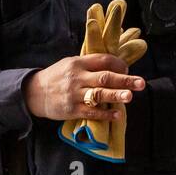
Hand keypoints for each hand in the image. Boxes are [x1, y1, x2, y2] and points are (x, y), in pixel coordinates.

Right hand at [22, 53, 143, 122]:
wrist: (34, 93)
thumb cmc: (57, 77)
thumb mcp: (71, 63)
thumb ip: (91, 64)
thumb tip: (117, 65)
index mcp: (78, 63)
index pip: (103, 60)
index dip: (119, 64)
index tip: (128, 70)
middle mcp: (77, 77)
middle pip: (105, 77)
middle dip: (125, 80)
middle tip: (141, 83)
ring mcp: (74, 94)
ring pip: (99, 94)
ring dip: (116, 95)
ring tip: (130, 96)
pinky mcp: (71, 109)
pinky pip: (91, 111)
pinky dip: (105, 113)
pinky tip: (117, 114)